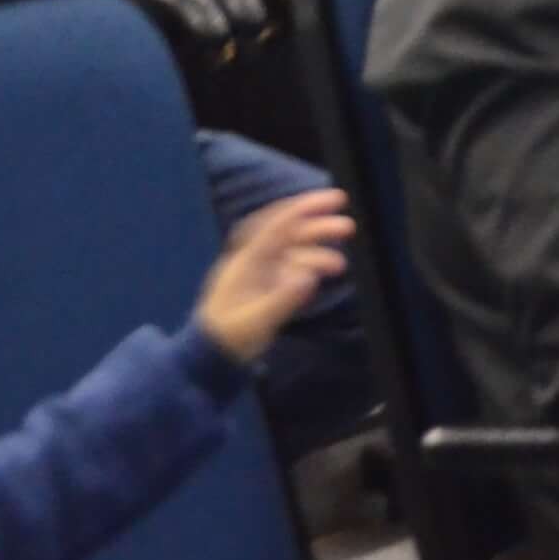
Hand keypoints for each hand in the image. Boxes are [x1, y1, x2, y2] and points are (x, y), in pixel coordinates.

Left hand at [195, 189, 354, 360]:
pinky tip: (321, 275)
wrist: (209, 358)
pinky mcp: (266, 290)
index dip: (306, 208)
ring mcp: (260, 275)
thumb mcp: (255, 321)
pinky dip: (307, 269)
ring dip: (317, 254)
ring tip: (341, 265)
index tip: (335, 200)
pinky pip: (290, 272)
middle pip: (288, 236)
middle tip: (349, 227)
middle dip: (317, 228)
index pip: (279, 226)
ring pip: (292, 255)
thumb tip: (309, 277)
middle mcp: (255, 262)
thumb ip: (282, 299)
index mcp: (247, 261)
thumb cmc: (228, 338)